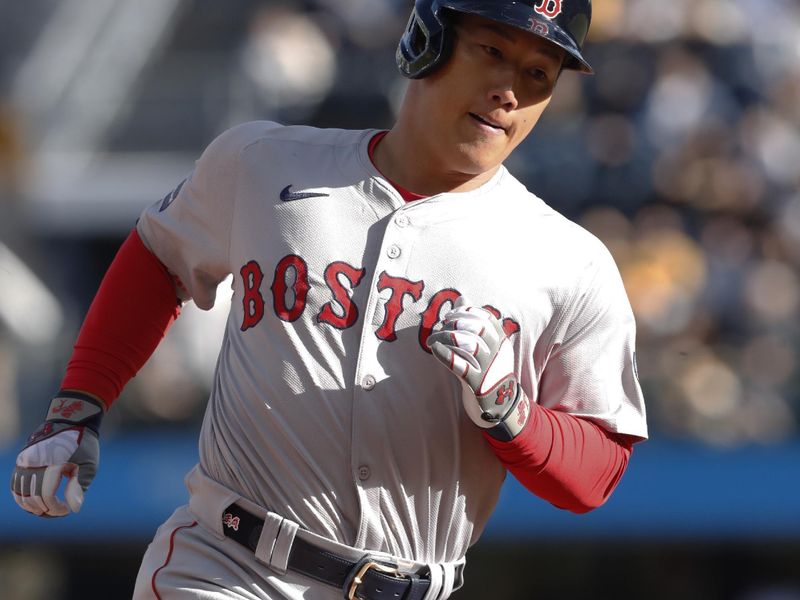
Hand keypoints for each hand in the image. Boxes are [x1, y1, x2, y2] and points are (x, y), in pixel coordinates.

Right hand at [10, 392, 104, 516]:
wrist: (71, 420)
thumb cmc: (84, 443)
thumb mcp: (89, 464)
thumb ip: (80, 486)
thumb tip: (73, 508)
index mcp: (51, 461)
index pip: (45, 496)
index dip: (55, 509)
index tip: (67, 511)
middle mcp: (33, 461)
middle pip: (31, 498)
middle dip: (45, 510)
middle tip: (60, 512)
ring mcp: (24, 460)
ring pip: (19, 494)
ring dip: (32, 507)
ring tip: (49, 509)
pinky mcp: (21, 460)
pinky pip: (15, 484)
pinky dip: (23, 497)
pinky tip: (37, 502)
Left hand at [427, 299, 529, 441]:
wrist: (500, 402)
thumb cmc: (488, 368)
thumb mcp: (486, 344)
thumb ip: (473, 321)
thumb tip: (462, 297)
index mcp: (501, 340)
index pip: (485, 317)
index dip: (465, 312)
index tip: (450, 315)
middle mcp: (498, 352)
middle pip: (477, 329)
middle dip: (454, 324)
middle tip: (440, 327)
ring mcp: (488, 368)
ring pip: (468, 345)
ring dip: (446, 338)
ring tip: (432, 340)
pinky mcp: (477, 384)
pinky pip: (459, 366)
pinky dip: (445, 355)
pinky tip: (435, 349)